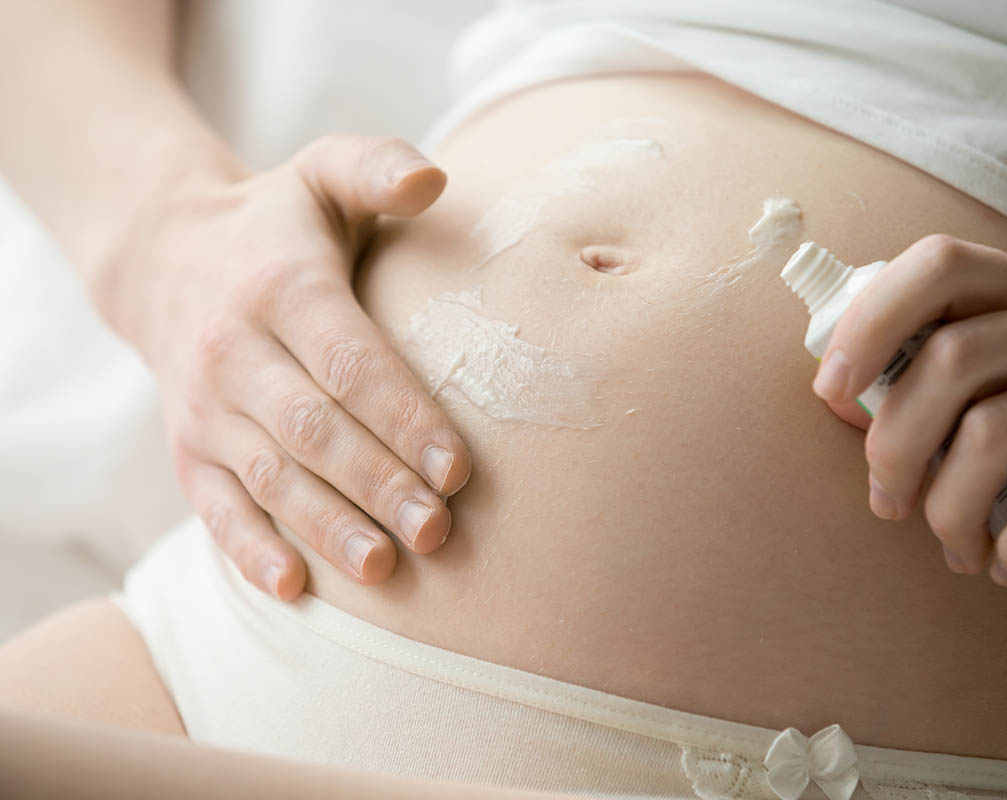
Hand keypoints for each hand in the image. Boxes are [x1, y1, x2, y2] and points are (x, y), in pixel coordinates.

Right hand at [94, 134, 471, 599]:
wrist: (165, 256)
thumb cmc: (278, 225)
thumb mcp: (324, 173)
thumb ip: (378, 167)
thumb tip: (433, 180)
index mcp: (281, 287)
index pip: (348, 361)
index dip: (403, 416)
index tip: (458, 467)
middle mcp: (233, 350)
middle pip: (313, 430)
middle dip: (377, 485)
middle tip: (438, 530)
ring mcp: (204, 405)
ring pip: (269, 476)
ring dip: (327, 527)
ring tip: (386, 568)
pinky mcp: (186, 446)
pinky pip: (213, 505)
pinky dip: (249, 549)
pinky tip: (293, 588)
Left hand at [812, 235, 1006, 586]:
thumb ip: (960, 369)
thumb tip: (851, 400)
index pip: (940, 265)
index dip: (870, 322)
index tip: (833, 388)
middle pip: (953, 361)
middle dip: (894, 445)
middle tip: (886, 500)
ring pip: (996, 435)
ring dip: (949, 509)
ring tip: (952, 546)